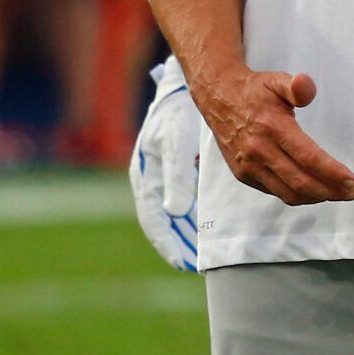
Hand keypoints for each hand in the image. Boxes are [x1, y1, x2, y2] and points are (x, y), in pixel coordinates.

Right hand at [129, 57, 202, 270]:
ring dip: (186, 231)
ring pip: (174, 211)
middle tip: (193, 266)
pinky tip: (207, 223)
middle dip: (177, 243)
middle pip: (163, 220)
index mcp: (146, 176)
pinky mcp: (178, 167)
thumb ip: (176, 176)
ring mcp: (164, 174)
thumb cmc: (176, 115)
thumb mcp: (175, 143)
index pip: (154, 219)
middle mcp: (152, 179)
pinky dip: (194, 213)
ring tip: (201, 254)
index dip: (167, 242)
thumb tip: (176, 211)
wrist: (182, 88)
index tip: (181, 263)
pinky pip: (185, 197)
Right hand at [193, 66, 353, 205]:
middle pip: (300, 182)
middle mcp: (259, 151)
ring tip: (336, 194)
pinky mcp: (243, 175)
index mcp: (272, 127)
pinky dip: (296, 195)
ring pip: (287, 193)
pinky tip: (312, 190)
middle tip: (351, 192)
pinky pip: (274, 191)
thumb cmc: (254, 90)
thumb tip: (306, 86)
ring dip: (315, 197)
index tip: (352, 180)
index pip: (308, 157)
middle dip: (330, 191)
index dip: (332, 172)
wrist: (218, 98)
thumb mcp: (276, 80)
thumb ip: (297, 86)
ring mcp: (249, 167)